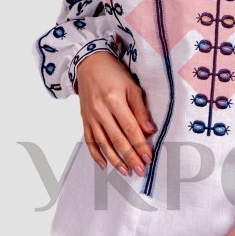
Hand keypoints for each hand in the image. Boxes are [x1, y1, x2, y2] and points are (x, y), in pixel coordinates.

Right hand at [75, 51, 155, 176]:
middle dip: (130, 157)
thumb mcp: (132, 86)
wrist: (89, 63)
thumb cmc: (114, 73)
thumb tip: (149, 130)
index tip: (148, 158)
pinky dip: (96, 154)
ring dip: (115, 160)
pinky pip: (89, 140)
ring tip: (126, 172)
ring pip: (103, 143)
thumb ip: (140, 109)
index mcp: (114, 100)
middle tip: (140, 170)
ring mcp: (90, 116)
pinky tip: (104, 165)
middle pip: (117, 139)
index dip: (140, 145)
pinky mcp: (84, 119)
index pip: (130, 129)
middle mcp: (100, 111)